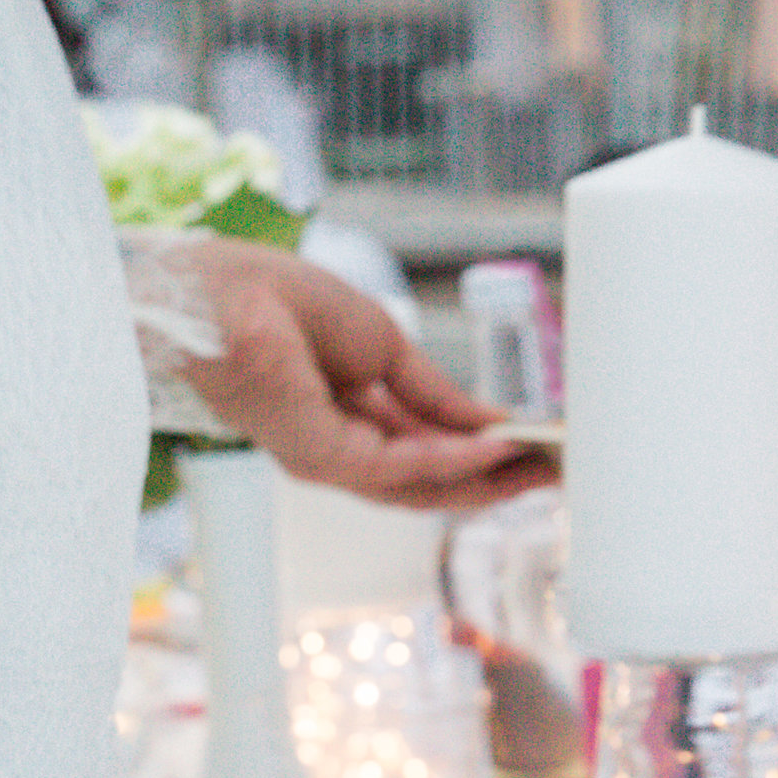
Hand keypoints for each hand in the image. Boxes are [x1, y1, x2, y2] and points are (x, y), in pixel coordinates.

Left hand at [123, 231, 552, 508]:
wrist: (223, 291)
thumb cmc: (281, 301)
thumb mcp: (383, 345)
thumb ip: (433, 393)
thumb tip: (490, 422)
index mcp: (350, 418)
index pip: (426, 451)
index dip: (485, 453)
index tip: (539, 449)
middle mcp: (338, 448)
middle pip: (428, 482)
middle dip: (496, 478)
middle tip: (554, 472)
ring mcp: (325, 458)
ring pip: (417, 486)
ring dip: (484, 477)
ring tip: (539, 466)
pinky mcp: (316, 455)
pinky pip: (395, 469)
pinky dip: (448, 459)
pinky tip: (493, 447)